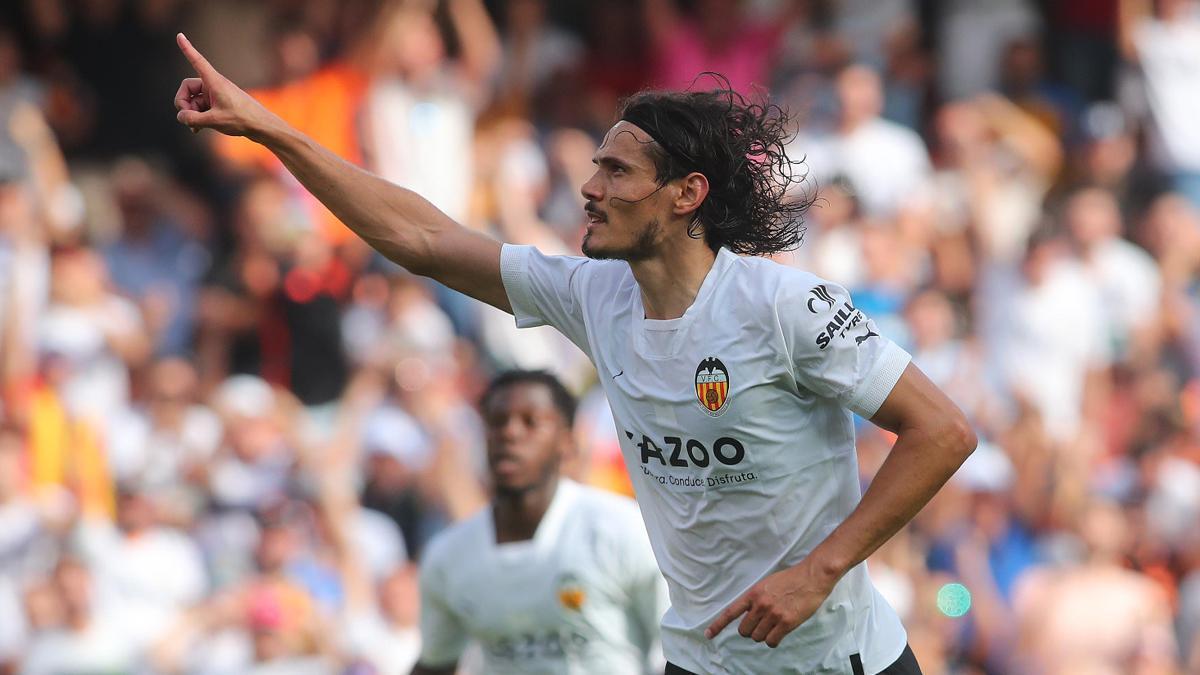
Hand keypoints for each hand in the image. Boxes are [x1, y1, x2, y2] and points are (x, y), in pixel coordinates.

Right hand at [173, 33, 274, 137]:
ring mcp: (215, 95)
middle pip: (187, 89)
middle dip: (184, 103)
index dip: (187, 49)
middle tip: (188, 118)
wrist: (261, 127)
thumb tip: (181, 117)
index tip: (179, 35)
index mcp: (214, 81)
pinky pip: (200, 108)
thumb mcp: (214, 121)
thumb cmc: (242, 120)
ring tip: (196, 127)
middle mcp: (213, 85)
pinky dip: (197, 117)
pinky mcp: (217, 104)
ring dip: (191, 114)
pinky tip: (197, 129)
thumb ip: (193, 119)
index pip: (197, 61)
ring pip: (193, 101)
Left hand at [705, 558, 839, 647]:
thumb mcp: (767, 584)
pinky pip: (772, 641)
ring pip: (758, 637)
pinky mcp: (786, 622)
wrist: (811, 577)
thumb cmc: (790, 579)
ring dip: (763, 635)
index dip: (718, 625)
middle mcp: (760, 605)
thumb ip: (756, 598)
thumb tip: (749, 614)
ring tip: (773, 625)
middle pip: (744, 630)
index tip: (708, 634)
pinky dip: (773, 640)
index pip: (730, 612)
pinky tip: (779, 633)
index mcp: (753, 593)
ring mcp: (773, 614)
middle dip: (750, 631)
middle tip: (760, 625)